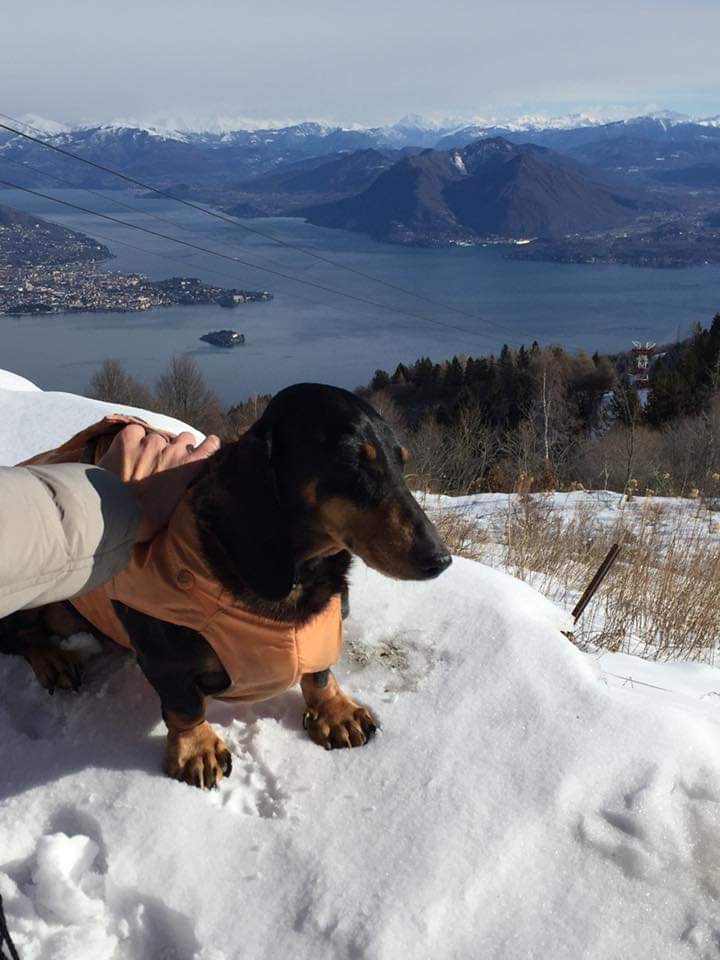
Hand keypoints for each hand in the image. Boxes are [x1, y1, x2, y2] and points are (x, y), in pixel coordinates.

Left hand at [98, 425, 219, 541]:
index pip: (211, 446)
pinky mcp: (129, 438)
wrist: (114, 515)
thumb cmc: (147, 520)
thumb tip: (189, 482)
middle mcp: (175, 451)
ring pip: (159, 436)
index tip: (199, 452)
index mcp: (190, 468)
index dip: (206, 448)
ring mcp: (151, 442)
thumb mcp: (179, 508)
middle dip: (178, 448)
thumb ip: (188, 487)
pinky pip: (136, 431)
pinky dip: (132, 440)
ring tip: (141, 464)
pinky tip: (126, 455)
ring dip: (153, 446)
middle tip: (165, 463)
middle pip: (185, 438)